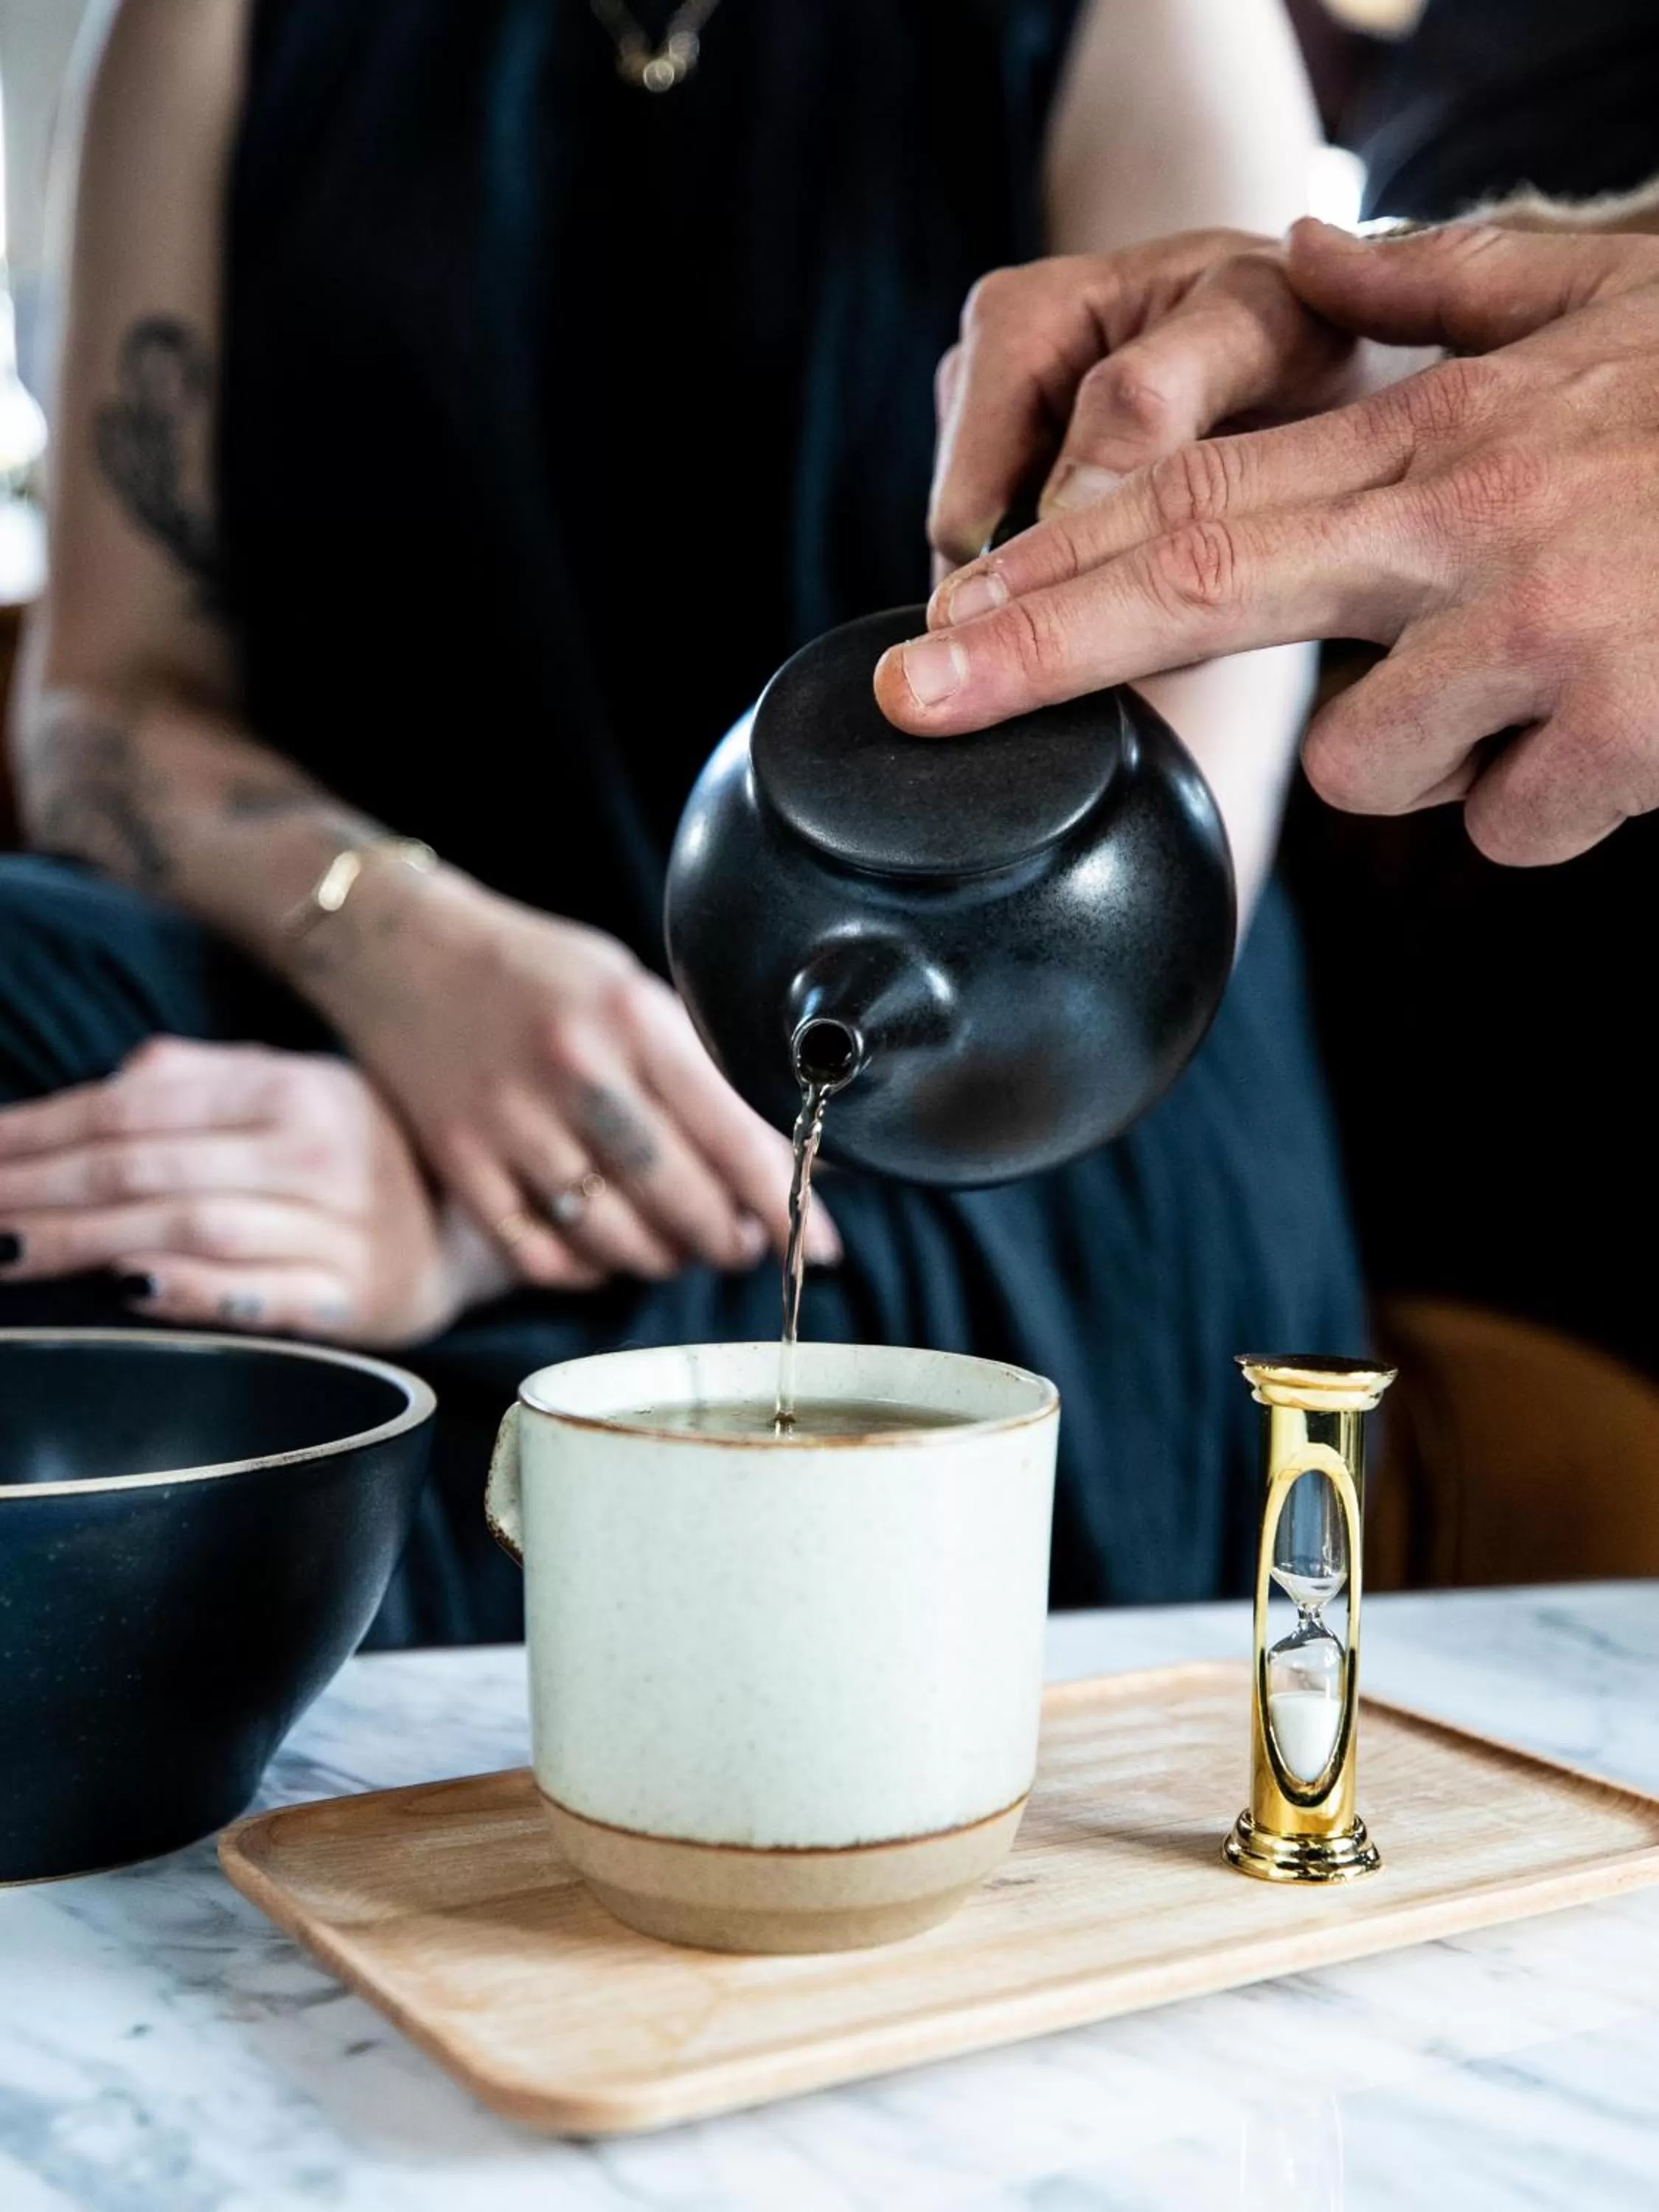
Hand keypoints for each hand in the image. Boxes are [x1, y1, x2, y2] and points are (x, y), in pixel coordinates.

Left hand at [0, 1037, 504, 1343]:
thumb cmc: (356, 1156)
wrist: (473, 1229)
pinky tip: (126, 1287)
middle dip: (41, 1189)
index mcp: (295, 1089)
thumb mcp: (293, 1091)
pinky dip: (191, 1292)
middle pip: (150, 1168)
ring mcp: (341, 1230)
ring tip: (11, 1251)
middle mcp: (319, 1153)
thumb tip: (104, 1091)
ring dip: (86, 1240)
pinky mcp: (356, 1300)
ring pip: (190, 1227)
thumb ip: (200, 1081)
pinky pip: (261, 1297)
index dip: (45, 1129)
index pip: (141, 1107)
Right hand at [300, 873, 838, 1285]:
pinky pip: (538, 1253)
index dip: (785, 1204)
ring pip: (612, 1237)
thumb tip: (771, 1151)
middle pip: (677, 1198)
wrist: (401, 948)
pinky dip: (584, 1270)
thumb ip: (692, 1065)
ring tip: (678, 1247)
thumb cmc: (534, 970)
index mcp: (633, 1018)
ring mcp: (509, 1120)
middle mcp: (574, 1069)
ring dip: (661, 1259)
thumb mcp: (629, 987)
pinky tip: (603, 1253)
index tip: (818, 1247)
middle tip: (741, 1245)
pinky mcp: (459, 1159)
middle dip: (727, 1241)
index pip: (732, 1135)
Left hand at [878, 218, 1658, 865]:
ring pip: (1376, 766)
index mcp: (1442, 438)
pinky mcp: (1625, 748)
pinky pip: (1510, 829)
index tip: (939, 615)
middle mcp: (1467, 537)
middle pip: (1200, 593)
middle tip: (922, 689)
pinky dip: (1547, 792)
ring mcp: (1543, 646)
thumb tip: (1309, 256)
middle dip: (1037, 651)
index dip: (1050, 564)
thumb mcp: (1605, 301)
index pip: (1197, 499)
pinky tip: (1622, 714)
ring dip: (1427, 740)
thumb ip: (1442, 294)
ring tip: (1545, 656)